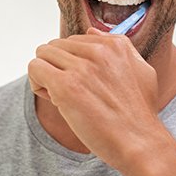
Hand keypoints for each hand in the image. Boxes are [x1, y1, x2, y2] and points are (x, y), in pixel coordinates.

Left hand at [28, 28, 163, 172]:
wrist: (141, 144)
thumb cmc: (139, 114)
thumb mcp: (140, 70)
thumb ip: (118, 46)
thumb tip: (90, 31)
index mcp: (114, 45)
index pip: (73, 41)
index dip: (72, 62)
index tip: (82, 82)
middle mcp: (97, 51)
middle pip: (55, 46)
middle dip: (56, 67)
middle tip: (69, 91)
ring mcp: (81, 68)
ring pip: (42, 54)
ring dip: (46, 75)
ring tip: (60, 96)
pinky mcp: (66, 85)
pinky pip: (35, 68)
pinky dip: (36, 83)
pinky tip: (52, 99)